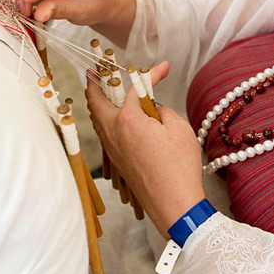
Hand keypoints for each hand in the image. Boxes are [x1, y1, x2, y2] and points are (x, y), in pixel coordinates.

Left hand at [86, 61, 205, 236]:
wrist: (173, 205)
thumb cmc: (178, 168)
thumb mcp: (178, 128)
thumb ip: (161, 109)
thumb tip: (151, 107)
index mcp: (127, 120)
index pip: (134, 88)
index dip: (149, 75)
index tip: (162, 69)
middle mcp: (112, 133)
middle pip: (96, 102)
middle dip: (95, 84)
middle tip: (96, 72)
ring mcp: (112, 149)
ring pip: (97, 119)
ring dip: (98, 103)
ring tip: (101, 92)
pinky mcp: (117, 161)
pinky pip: (104, 134)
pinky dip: (104, 120)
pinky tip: (114, 119)